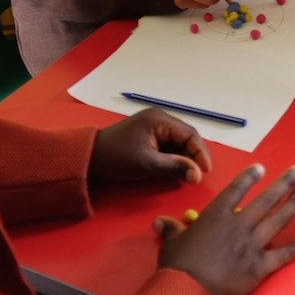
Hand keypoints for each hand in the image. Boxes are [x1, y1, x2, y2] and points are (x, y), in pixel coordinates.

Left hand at [90, 108, 211, 184]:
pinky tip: (176, 168)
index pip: (190, 134)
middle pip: (186, 137)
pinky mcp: (150, 134)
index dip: (200, 152)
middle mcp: (160, 119)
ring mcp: (155, 126)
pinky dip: (174, 156)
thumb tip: (197, 176)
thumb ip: (174, 167)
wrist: (89, 156)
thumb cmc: (116, 157)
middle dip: (193, 155)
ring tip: (188, 173)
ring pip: (179, 142)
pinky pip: (169, 144)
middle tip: (198, 174)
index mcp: (160, 120)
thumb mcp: (147, 164)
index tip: (205, 170)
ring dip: (184, 157)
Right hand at [155, 163, 294, 294]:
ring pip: (278, 220)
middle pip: (266, 199)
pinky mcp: (260, 266)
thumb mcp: (171, 243)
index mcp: (217, 215)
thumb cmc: (177, 266)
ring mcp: (252, 245)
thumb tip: (160, 221)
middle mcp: (239, 225)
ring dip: (293, 205)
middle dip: (285, 183)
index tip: (261, 168)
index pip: (237, 189)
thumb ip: (172, 228)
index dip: (250, 177)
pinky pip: (282, 255)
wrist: (187, 293)